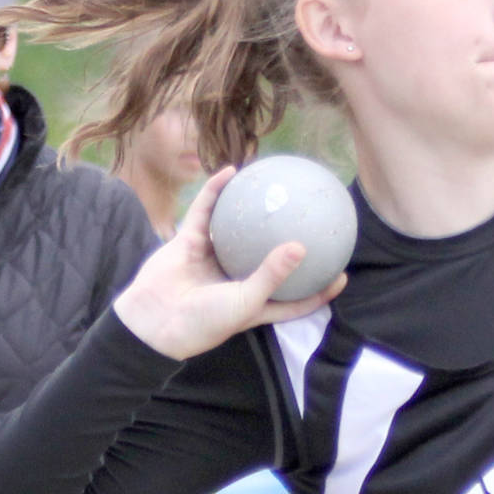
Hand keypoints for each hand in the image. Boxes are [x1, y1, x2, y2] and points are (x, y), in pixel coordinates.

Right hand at [113, 166, 345, 359]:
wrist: (151, 320)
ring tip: (274, 186)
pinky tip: (232, 171)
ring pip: (237, 230)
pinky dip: (217, 192)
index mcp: (254, 302)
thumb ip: (272, 274)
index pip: (294, 298)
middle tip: (313, 219)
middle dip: (287, 240)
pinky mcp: (189, 242)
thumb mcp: (245, 302)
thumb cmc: (203, 322)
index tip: (342, 272)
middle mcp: (236, 279)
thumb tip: (301, 247)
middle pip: (268, 258)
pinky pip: (206, 211)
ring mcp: (213, 259)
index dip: (319, 289)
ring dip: (252, 208)